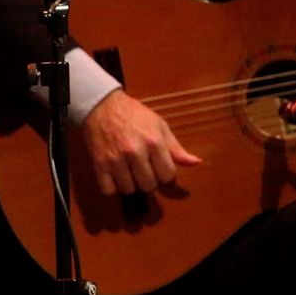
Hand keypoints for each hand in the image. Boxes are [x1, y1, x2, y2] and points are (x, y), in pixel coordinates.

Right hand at [81, 88, 201, 195]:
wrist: (102, 105)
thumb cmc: (134, 115)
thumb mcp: (159, 126)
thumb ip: (175, 148)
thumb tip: (196, 163)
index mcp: (154, 142)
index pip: (167, 176)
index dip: (165, 175)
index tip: (158, 169)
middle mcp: (135, 152)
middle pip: (148, 185)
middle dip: (148, 181)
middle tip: (142, 171)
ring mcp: (115, 159)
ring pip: (129, 189)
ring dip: (130, 185)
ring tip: (128, 174)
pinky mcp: (99, 163)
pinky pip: (108, 189)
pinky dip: (111, 188)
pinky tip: (114, 178)